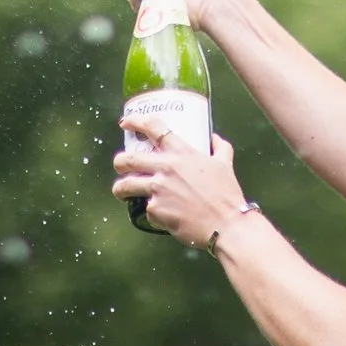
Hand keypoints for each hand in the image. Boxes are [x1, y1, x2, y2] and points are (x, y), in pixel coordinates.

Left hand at [111, 115, 246, 247]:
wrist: (226, 224)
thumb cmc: (227, 194)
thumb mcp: (225, 164)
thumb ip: (219, 148)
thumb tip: (214, 138)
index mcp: (181, 153)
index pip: (153, 128)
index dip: (135, 121)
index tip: (125, 123)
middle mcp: (165, 168)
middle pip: (128, 159)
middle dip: (119, 162)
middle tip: (120, 165)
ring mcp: (158, 190)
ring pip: (125, 185)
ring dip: (120, 188)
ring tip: (121, 192)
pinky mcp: (155, 210)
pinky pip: (147, 209)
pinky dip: (153, 212)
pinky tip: (161, 215)